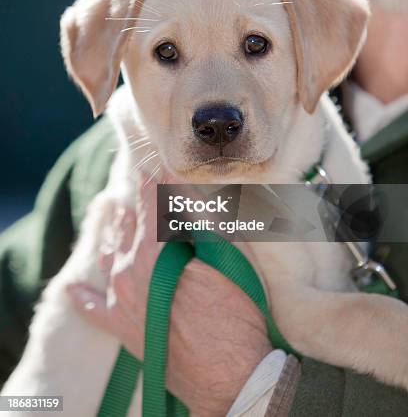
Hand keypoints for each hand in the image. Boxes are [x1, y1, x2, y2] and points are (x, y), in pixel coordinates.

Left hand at [67, 174, 271, 415]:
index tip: (152, 163)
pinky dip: (82, 296)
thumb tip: (181, 183)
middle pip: (127, 227)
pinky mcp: (122, 329)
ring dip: (113, 234)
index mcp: (154, 248)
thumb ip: (200, 215)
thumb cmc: (236, 309)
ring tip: (112, 214)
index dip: (153, 180)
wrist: (230, 374)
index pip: (151, 202)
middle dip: (134, 204)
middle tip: (135, 184)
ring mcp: (121, 301)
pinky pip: (92, 309)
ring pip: (109, 257)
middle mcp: (129, 270)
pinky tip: (72, 288)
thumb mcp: (227, 252)